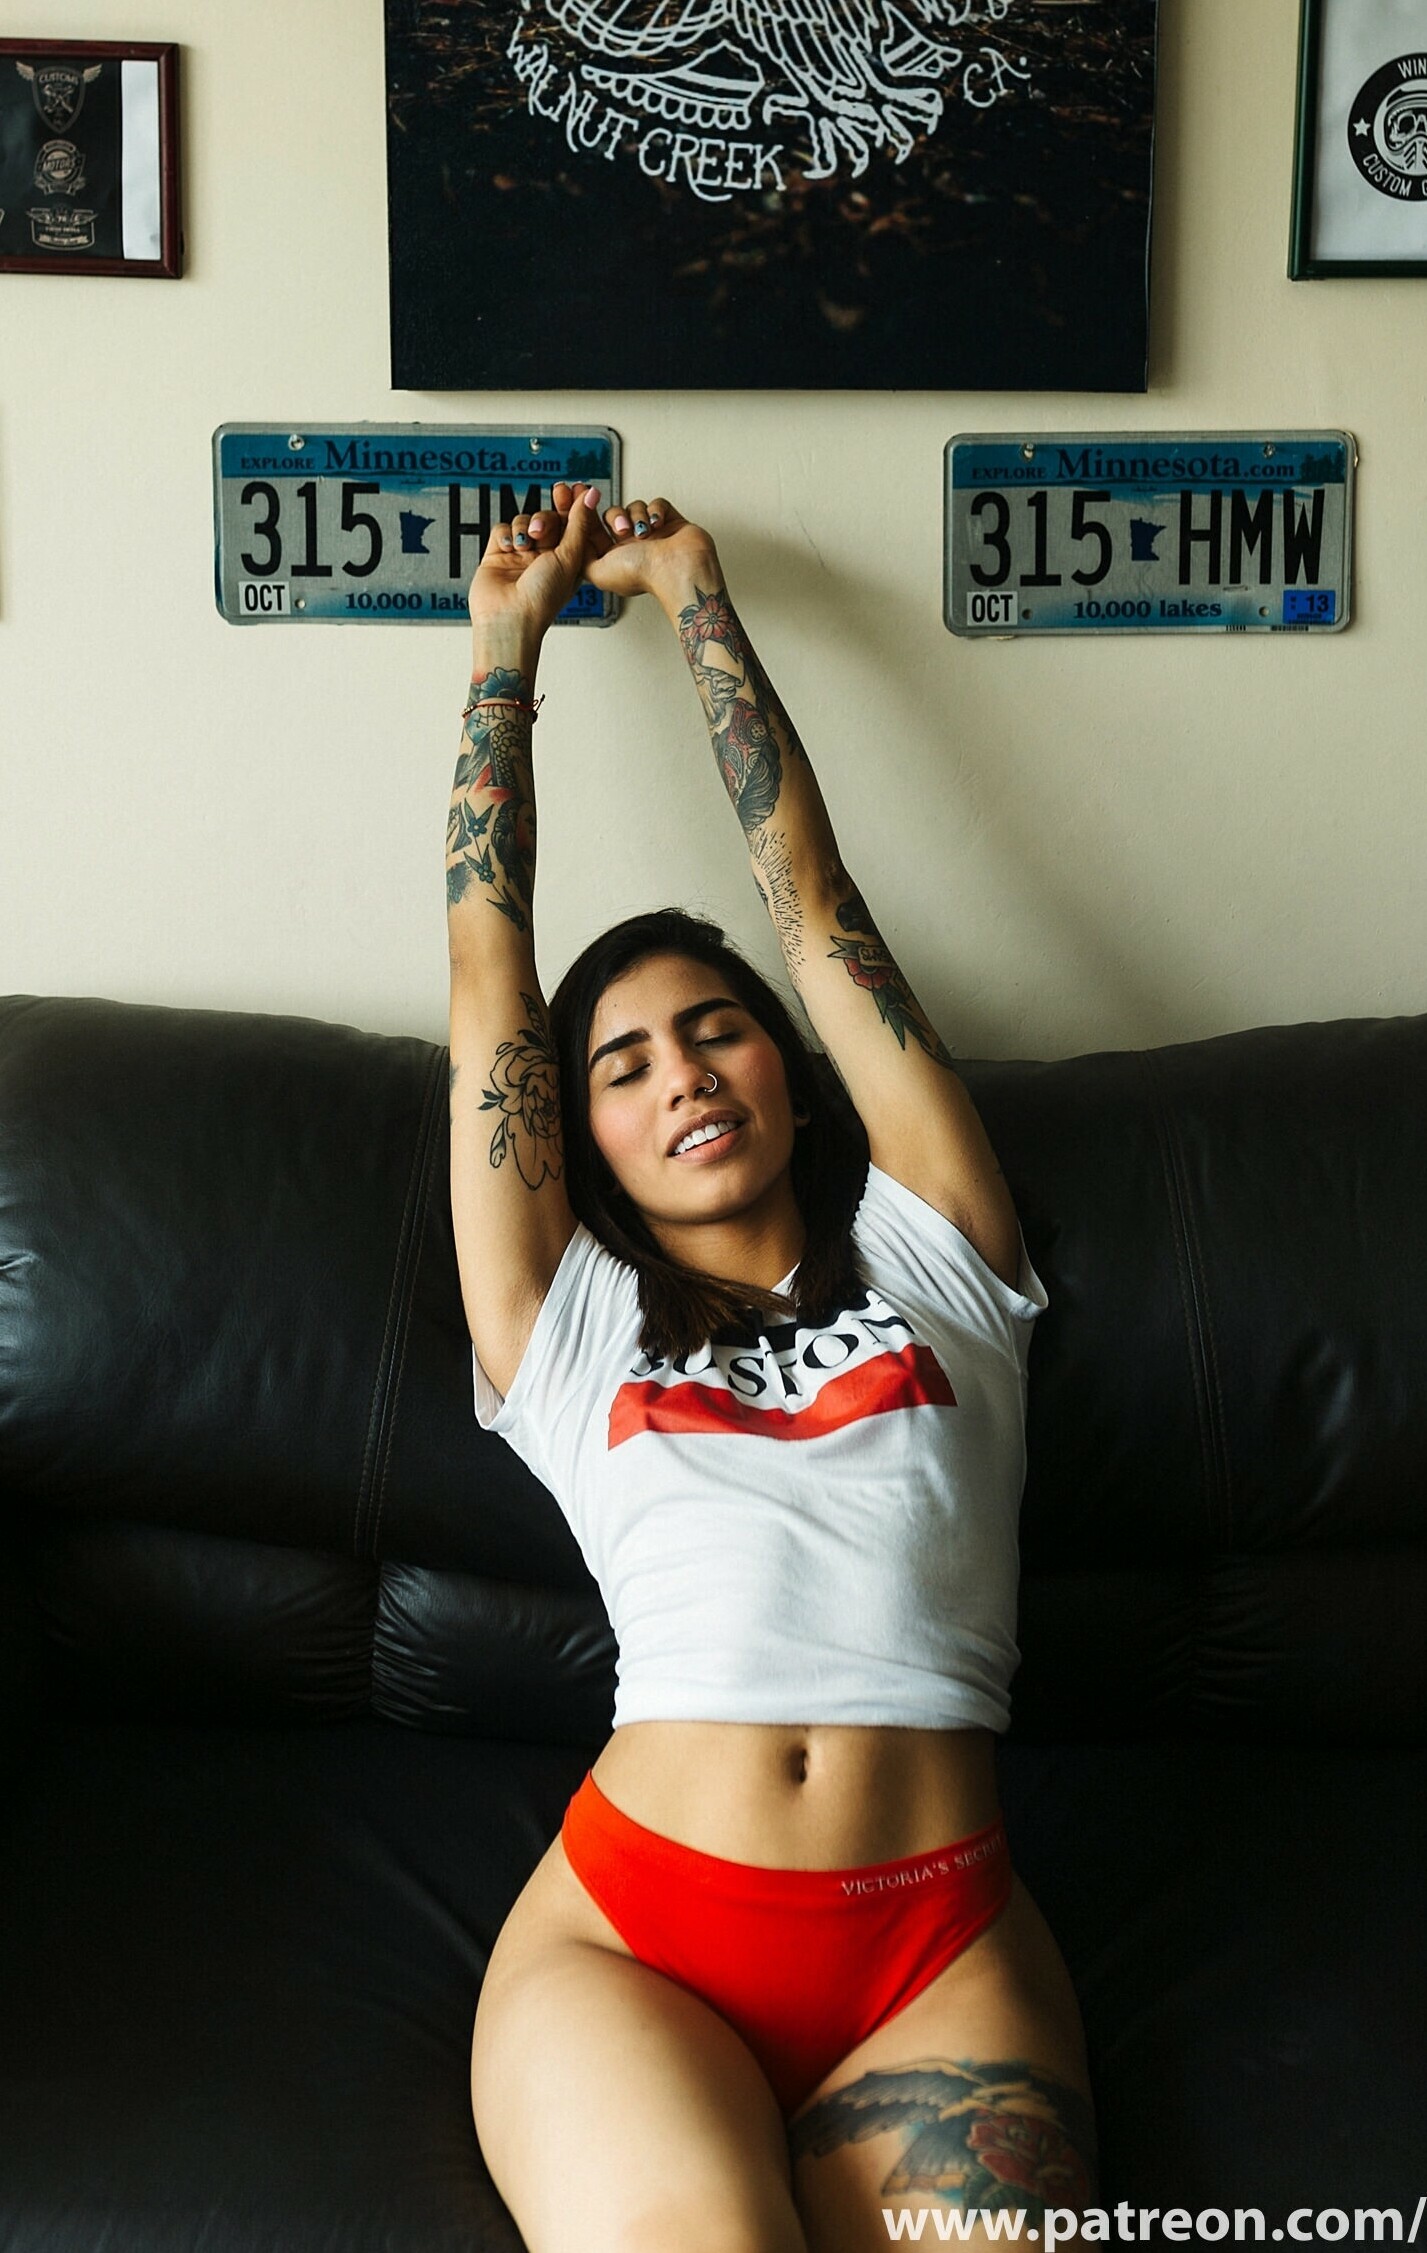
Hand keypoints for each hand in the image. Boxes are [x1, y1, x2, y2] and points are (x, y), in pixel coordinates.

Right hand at [467, 479, 604, 643]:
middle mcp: (545, 557)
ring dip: (525, 528)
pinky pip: (501, 530)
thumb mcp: (569, 558)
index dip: (570, 504)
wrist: (509, 618)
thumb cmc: (543, 597)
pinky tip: (509, 548)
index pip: (570, 523)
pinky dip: (506, 534)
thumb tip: (591, 494)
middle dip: (545, 517)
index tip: (570, 488)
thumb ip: (579, 524)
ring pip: (523, 521)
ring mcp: (521, 555)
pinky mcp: (497, 555)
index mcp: (567, 560)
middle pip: (546, 519)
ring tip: (526, 546)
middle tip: (543, 521)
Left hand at [582, 496, 720, 609]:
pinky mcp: (670, 523)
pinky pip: (656, 504)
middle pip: (613, 516)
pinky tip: (658, 525)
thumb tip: (575, 541)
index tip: (581, 497)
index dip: (585, 513)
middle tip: (620, 526)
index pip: (593, 530)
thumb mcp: (597, 572)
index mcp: (613, 559)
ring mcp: (651, 535)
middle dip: (615, 517)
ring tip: (643, 533)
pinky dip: (656, 511)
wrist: (679, 570)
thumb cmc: (644, 576)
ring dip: (636, 517)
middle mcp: (631, 547)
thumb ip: (581, 557)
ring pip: (634, 507)